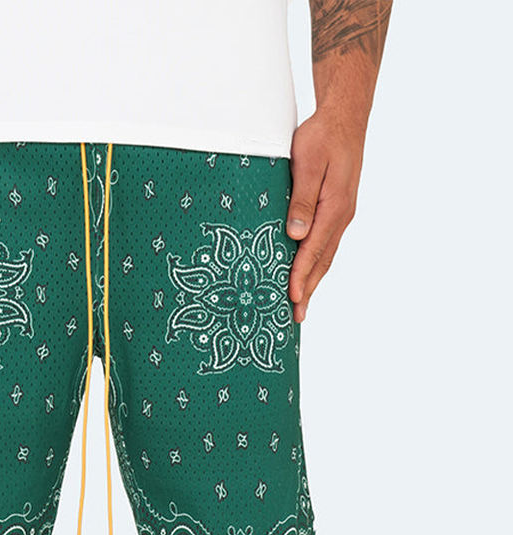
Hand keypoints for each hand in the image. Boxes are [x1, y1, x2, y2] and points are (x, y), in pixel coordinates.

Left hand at [286, 107, 363, 322]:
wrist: (344, 116)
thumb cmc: (322, 136)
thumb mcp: (308, 163)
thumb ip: (302, 199)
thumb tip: (296, 235)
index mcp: (334, 208)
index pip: (314, 250)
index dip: (301, 276)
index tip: (291, 298)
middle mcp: (340, 216)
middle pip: (322, 261)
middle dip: (308, 290)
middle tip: (296, 317)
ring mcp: (341, 214)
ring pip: (325, 255)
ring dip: (312, 281)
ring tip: (300, 304)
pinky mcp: (337, 210)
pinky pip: (325, 244)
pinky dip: (316, 264)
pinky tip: (306, 273)